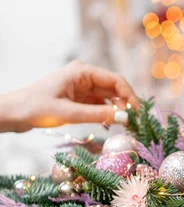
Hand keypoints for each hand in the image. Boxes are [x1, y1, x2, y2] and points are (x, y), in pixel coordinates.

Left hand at [0, 60, 139, 132]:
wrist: (13, 114)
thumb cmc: (36, 108)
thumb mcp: (69, 113)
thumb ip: (98, 115)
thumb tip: (125, 118)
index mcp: (82, 72)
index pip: (116, 80)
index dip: (130, 96)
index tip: (138, 113)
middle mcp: (85, 77)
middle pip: (115, 89)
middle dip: (125, 105)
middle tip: (134, 123)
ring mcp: (82, 88)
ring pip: (109, 98)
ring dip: (117, 111)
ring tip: (123, 126)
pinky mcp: (79, 99)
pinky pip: (100, 106)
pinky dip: (106, 115)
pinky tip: (109, 125)